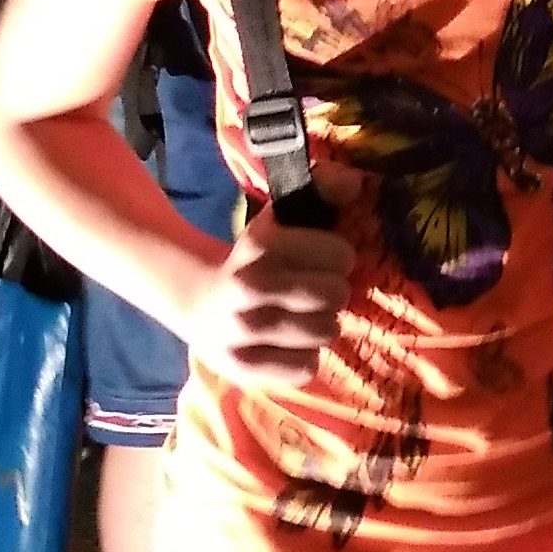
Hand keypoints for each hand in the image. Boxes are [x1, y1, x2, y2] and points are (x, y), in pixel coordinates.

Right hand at [182, 197, 354, 384]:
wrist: (198, 302)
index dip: (339, 256)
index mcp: (261, 245)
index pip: (340, 254)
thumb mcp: (280, 219)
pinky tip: (290, 344)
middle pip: (336, 295)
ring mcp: (243, 331)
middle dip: (333, 291)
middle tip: (317, 291)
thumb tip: (354, 183)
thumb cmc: (254, 260)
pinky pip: (305, 368)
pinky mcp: (244, 368)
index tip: (326, 260)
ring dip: (322, 325)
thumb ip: (320, 191)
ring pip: (325, 333)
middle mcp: (249, 287)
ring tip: (304, 317)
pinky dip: (305, 357)